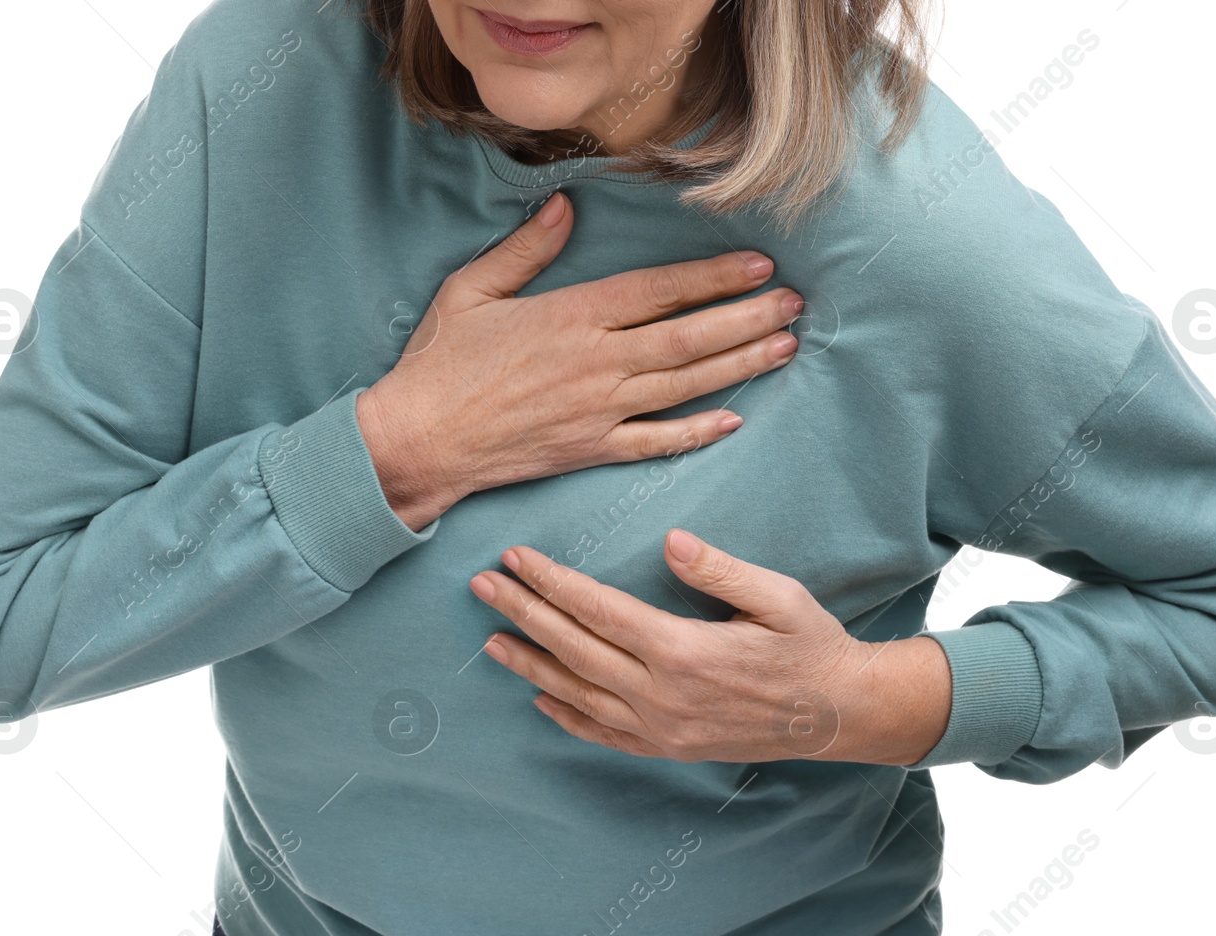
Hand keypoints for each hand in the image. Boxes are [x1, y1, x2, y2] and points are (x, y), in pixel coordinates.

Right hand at [355, 191, 805, 530]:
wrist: (419, 441)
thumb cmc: (440, 363)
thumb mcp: (471, 289)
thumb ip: (525, 249)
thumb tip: (564, 206)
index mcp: (571, 317)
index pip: (659, 292)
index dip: (713, 279)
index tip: (759, 267)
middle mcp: (596, 363)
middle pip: (688, 338)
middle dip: (747, 320)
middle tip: (796, 305)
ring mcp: (598, 411)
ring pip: (685, 386)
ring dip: (740, 367)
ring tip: (784, 348)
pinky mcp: (591, 450)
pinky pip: (655, 442)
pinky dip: (695, 433)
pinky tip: (732, 421)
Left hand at [468, 529, 953, 764]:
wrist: (840, 715)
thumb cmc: (811, 646)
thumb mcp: (777, 597)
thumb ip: (719, 570)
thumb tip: (671, 542)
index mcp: (684, 650)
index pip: (598, 610)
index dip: (552, 582)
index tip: (516, 559)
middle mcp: (662, 695)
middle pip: (574, 649)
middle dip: (523, 614)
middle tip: (482, 587)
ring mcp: (662, 728)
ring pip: (578, 694)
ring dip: (530, 665)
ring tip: (491, 642)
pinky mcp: (669, 748)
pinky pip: (604, 734)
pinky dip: (566, 716)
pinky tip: (540, 696)